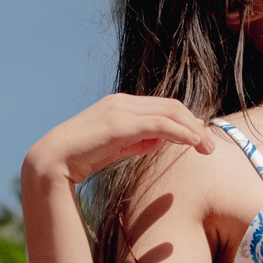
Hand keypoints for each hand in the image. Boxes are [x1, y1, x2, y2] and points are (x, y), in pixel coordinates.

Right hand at [24, 94, 219, 187]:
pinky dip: (180, 132)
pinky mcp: (119, 124)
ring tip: (207, 148)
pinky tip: (193, 143)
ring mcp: (120, 110)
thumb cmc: (81, 157)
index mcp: (121, 104)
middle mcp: (122, 102)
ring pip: (169, 112)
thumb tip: (159, 140)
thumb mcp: (115, 147)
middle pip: (171, 106)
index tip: (200, 139)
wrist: (52, 161)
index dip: (186, 121)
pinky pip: (159, 124)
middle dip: (195, 124)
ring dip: (193, 130)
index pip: (163, 106)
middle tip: (210, 146)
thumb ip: (137, 141)